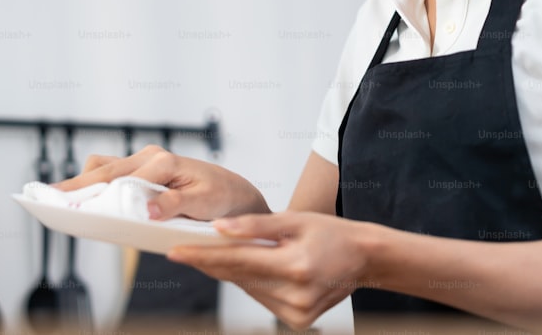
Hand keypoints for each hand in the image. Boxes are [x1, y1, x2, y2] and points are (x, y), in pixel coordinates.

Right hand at [53, 144, 269, 220]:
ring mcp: (145, 162)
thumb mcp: (205, 203)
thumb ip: (176, 204)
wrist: (234, 195)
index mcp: (162, 161)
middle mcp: (150, 157)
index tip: (65, 197)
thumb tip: (148, 210)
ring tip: (63, 203)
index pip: (119, 177)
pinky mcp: (144, 172)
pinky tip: (87, 203)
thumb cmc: (222, 198)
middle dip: (76, 184)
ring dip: (85, 183)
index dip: (90, 188)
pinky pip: (114, 175)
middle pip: (103, 168)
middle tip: (48, 198)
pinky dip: (98, 186)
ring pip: (105, 167)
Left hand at [167, 211, 376, 329]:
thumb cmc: (330, 233)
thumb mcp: (294, 219)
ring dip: (229, 271)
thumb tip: (218, 229)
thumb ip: (254, 226)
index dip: (203, 256)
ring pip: (247, 288)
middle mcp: (295, 295)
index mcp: (295, 266)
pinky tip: (250, 267)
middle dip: (208, 262)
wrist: (365, 259)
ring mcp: (297, 313)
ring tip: (215, 252)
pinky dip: (250, 282)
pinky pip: (260, 297)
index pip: (236, 261)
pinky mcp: (297, 321)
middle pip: (237, 277)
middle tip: (180, 249)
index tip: (176, 252)